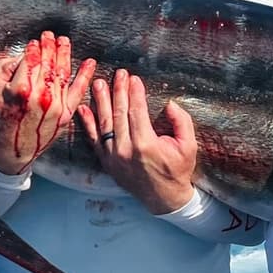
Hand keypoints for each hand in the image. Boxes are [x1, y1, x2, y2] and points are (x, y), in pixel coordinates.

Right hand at [0, 31, 95, 175]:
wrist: (11, 150)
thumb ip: (4, 70)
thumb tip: (21, 57)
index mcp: (21, 89)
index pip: (31, 59)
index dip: (34, 48)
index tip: (35, 41)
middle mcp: (41, 95)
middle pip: (48, 63)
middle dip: (50, 46)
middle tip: (50, 35)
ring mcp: (55, 105)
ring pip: (63, 73)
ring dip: (65, 54)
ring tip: (64, 41)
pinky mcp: (65, 114)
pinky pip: (77, 91)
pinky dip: (85, 75)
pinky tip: (89, 62)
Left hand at [78, 69, 199, 214]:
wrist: (164, 199)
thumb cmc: (177, 171)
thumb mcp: (188, 146)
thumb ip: (181, 122)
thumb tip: (170, 104)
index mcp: (145, 144)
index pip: (136, 110)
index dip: (134, 92)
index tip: (133, 77)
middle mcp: (125, 149)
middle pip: (119, 113)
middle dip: (118, 90)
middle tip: (118, 74)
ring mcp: (113, 156)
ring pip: (104, 123)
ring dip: (101, 101)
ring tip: (98, 83)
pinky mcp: (107, 162)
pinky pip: (94, 140)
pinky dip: (87, 123)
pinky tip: (84, 108)